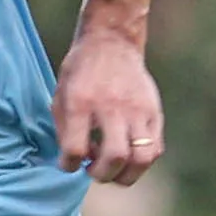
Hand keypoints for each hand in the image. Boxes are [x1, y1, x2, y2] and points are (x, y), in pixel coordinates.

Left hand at [52, 29, 163, 185]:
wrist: (111, 41)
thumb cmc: (81, 72)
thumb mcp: (61, 96)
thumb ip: (65, 131)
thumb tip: (77, 162)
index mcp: (81, 102)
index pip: (75, 149)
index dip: (69, 165)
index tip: (69, 163)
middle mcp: (112, 107)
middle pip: (115, 156)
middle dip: (101, 175)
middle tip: (93, 170)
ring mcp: (137, 109)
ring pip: (141, 158)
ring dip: (125, 175)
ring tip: (114, 171)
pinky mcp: (154, 111)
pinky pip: (155, 149)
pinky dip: (141, 162)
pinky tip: (128, 154)